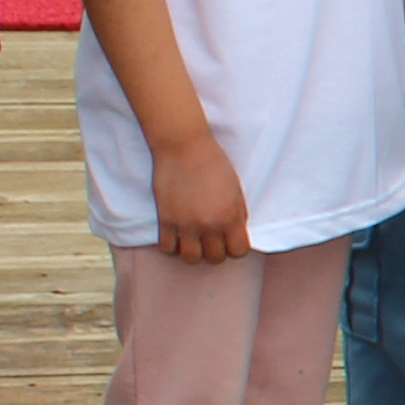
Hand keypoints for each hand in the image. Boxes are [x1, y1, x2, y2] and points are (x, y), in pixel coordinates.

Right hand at [149, 134, 250, 264]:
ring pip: (191, 258)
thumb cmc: (213, 163)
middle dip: (215, 250)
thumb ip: (237, 215)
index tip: (228, 239)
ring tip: (192, 239)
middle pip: (215, 258)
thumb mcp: (235, 189)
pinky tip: (175, 235)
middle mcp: (209, 225)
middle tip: (210, 238)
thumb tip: (235, 235)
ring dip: (193, 251)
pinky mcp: (165, 220)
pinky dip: (172, 246)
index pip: (238, 252)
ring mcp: (186, 224)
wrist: (184, 146)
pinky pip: (168, 248)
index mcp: (231, 216)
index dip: (235, 248)